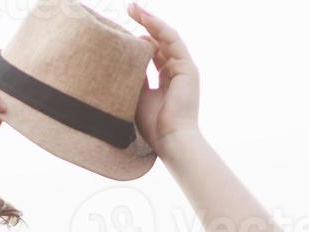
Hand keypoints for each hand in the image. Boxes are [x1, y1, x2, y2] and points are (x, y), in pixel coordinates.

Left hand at [128, 3, 200, 156]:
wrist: (170, 141)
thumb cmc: (152, 128)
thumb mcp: (136, 96)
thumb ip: (132, 77)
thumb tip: (121, 58)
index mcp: (166, 82)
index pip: (153, 54)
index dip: (138, 40)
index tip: (120, 29)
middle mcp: (177, 73)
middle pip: (160, 42)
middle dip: (144, 24)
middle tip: (126, 10)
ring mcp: (184, 70)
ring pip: (167, 37)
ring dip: (150, 20)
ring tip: (133, 8)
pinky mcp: (188, 68)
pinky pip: (173, 40)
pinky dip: (159, 27)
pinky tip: (145, 18)